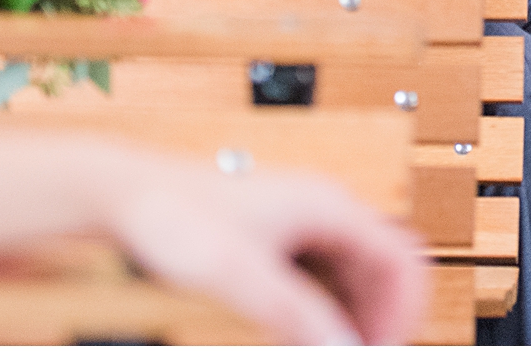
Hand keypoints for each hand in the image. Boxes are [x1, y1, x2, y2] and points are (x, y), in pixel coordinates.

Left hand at [103, 159, 424, 345]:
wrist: (128, 195)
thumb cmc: (173, 216)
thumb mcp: (239, 275)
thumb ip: (295, 313)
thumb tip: (343, 346)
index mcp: (327, 206)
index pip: (401, 258)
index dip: (403, 310)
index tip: (385, 346)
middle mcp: (322, 208)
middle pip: (383, 268)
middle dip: (382, 316)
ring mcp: (301, 221)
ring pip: (357, 274)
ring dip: (356, 315)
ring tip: (336, 349)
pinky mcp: (279, 236)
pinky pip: (327, 276)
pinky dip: (329, 308)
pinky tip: (308, 333)